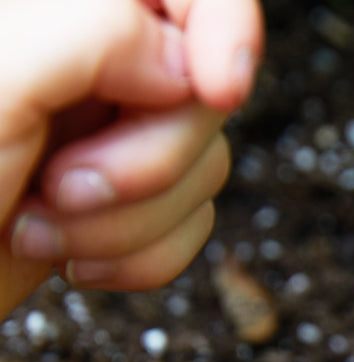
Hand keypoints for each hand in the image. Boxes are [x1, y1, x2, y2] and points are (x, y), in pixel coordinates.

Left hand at [0, 0, 263, 315]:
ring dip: (135, 220)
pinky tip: (74, 259)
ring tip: (43, 226)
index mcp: (46, 8)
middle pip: (203, 88)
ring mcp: (108, 128)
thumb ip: (93, 32)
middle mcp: (85, 56)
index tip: (217, 89)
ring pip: (207, 161)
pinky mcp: (125, 198)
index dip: (225, 26)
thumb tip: (179, 63)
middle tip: (65, 184)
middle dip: (150, 160)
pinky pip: (197, 220)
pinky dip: (145, 256)